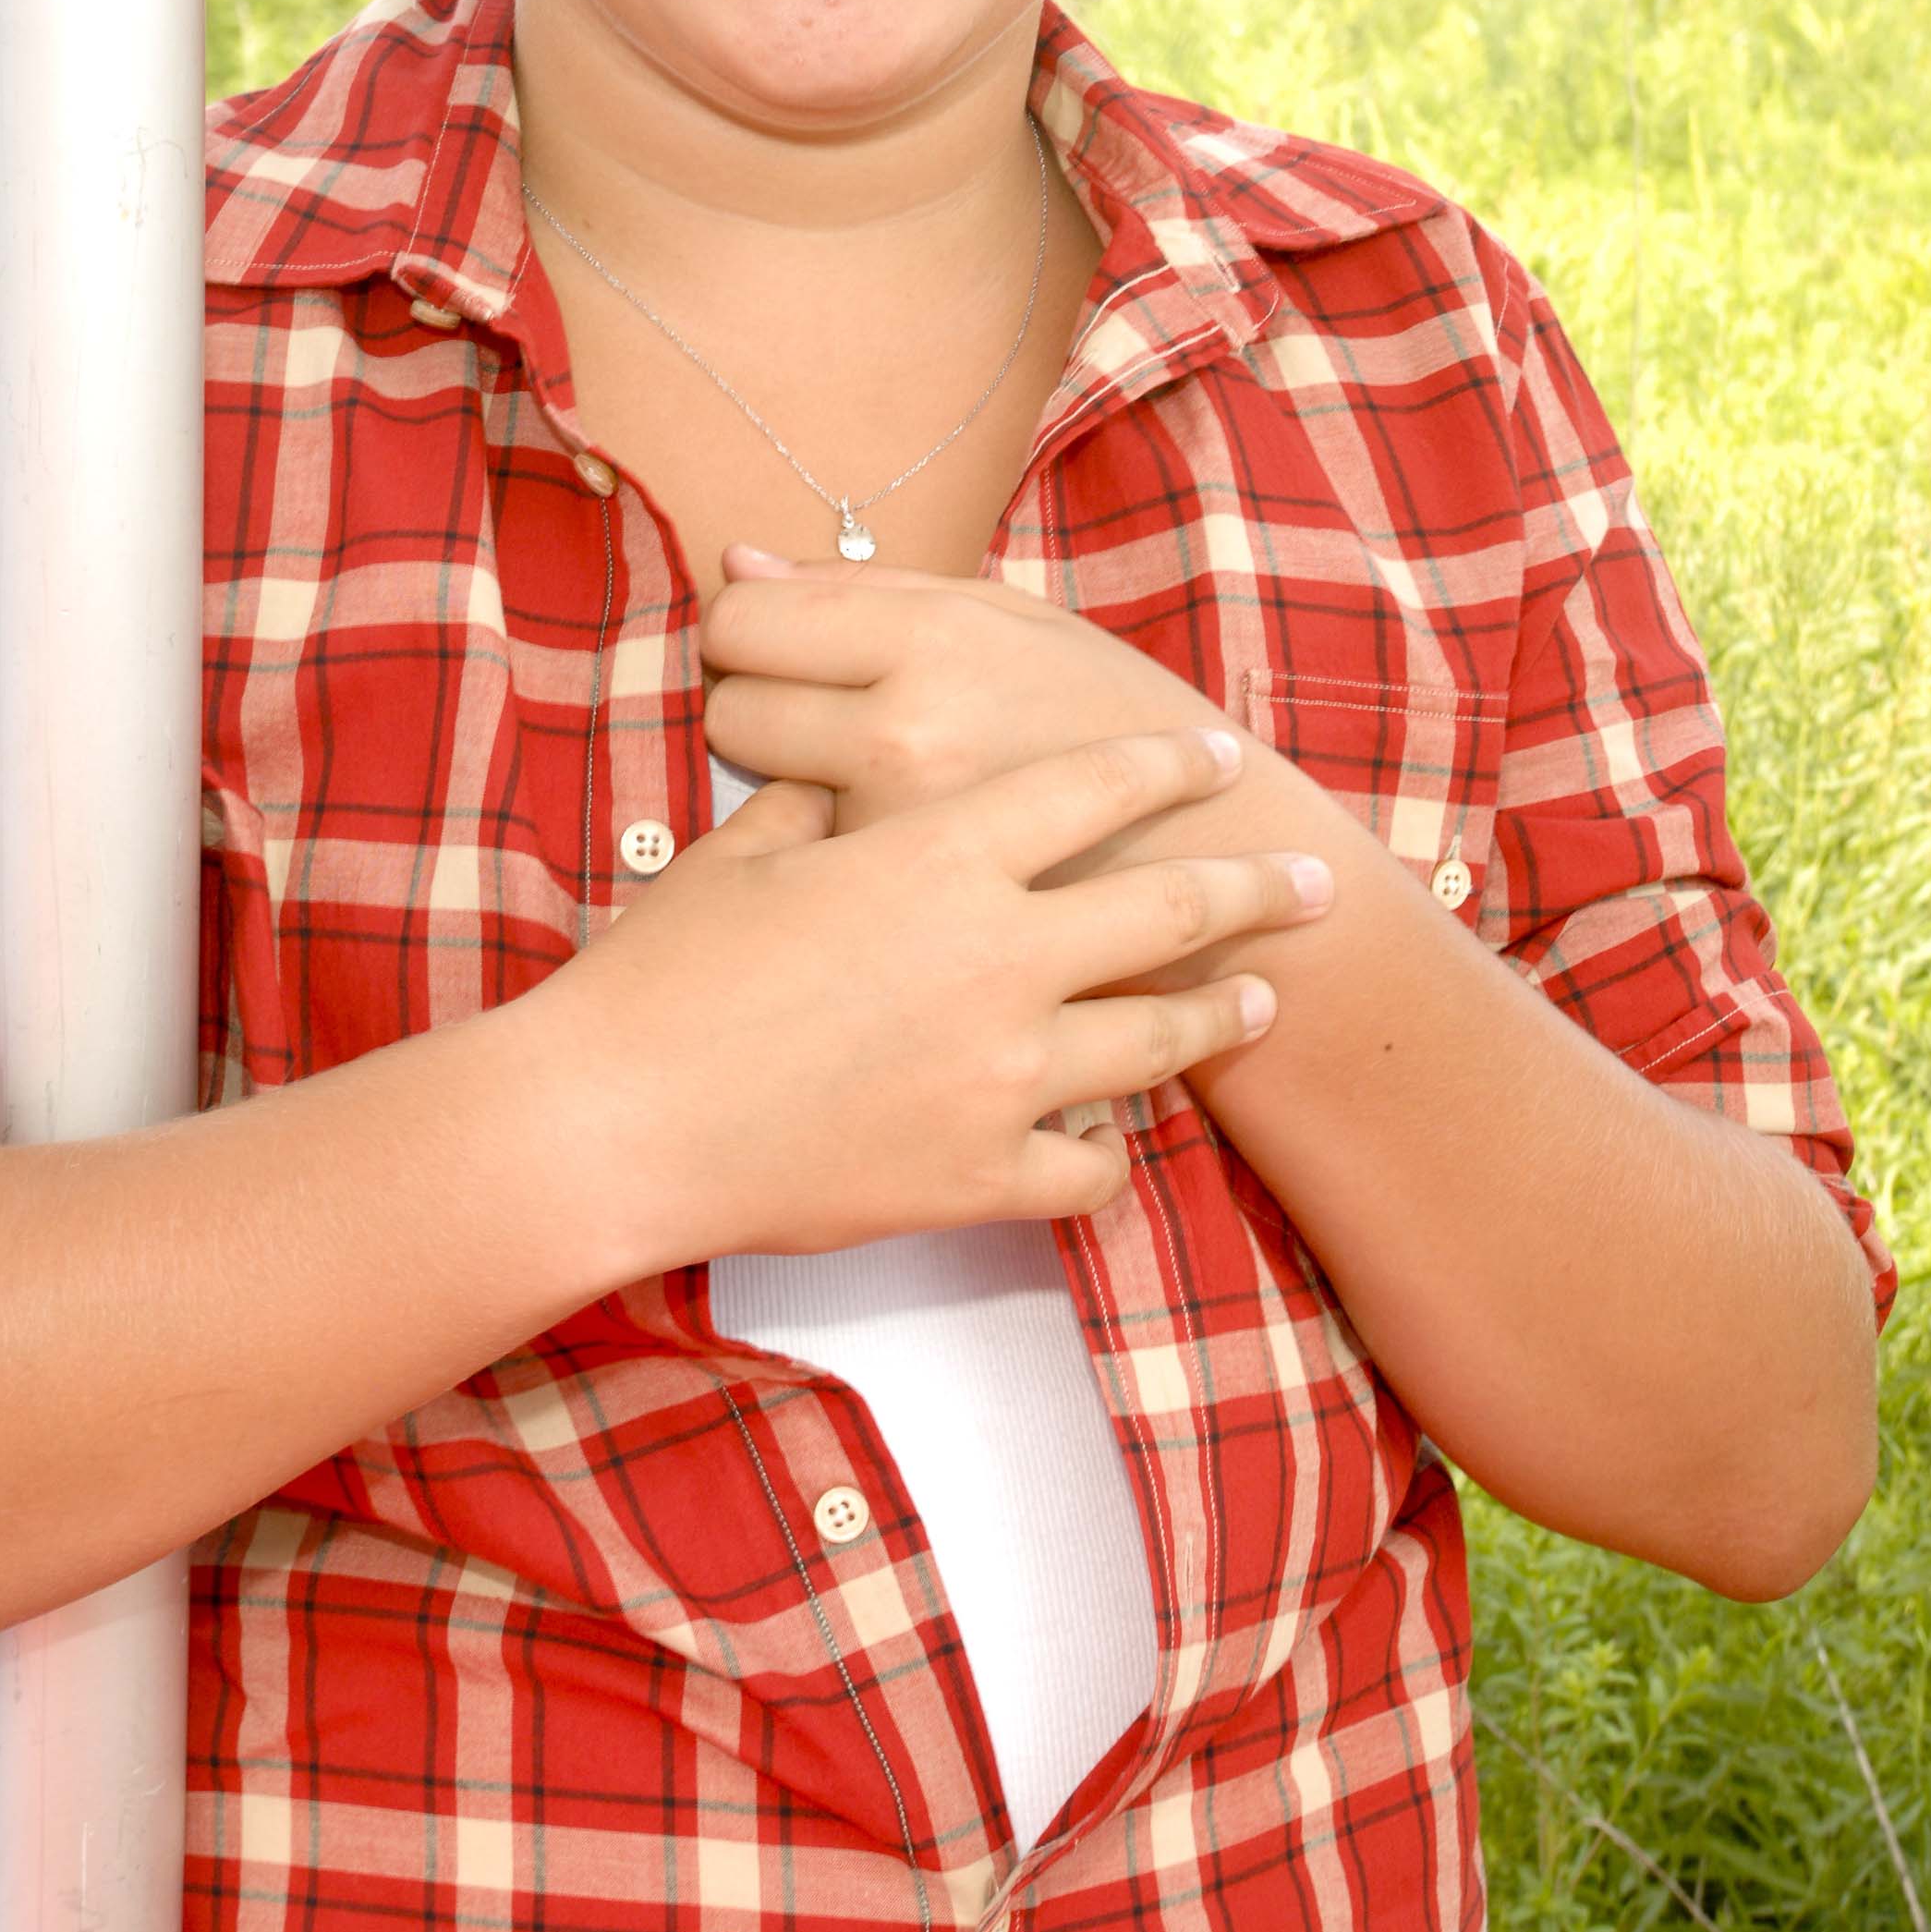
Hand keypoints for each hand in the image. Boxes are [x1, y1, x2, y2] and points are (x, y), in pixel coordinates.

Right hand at [529, 725, 1313, 1267]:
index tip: (1219, 756)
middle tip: (1314, 883)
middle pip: (1173, 909)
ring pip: (1160, 1042)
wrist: (617, 1122)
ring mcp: (1003, 1075)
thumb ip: (812, 802)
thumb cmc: (663, 975)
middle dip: (1257, 888)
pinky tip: (1114, 1139)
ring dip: (1220, 1019)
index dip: (1169, 765)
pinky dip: (1110, 1150)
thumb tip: (830, 768)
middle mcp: (999, 956)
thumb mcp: (743, 852)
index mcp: (939, 853)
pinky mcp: (981, 1176)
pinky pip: (1091, 1167)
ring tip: (1257, 1006)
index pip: (1095, 788)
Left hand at [700, 551, 1227, 846]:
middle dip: (756, 710)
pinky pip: (812, 865)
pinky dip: (833, 858)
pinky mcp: (905, 907)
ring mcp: (899, 831)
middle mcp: (904, 730)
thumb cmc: (1107, 718)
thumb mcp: (1009, 620)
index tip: (779, 650)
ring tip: (875, 785)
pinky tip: (897, 852)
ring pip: (756, 796)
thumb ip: (864, 590)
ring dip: (790, 787)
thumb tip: (737, 565)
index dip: (747, 634)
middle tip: (821, 720)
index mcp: (931, 638)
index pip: (741, 622)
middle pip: (727, 711)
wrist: (1216, 854)